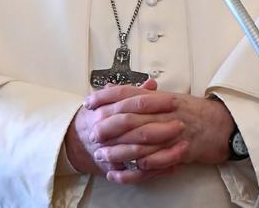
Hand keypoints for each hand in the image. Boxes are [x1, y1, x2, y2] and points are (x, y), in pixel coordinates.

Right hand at [65, 80, 180, 183]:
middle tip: (181, 124)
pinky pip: (137, 174)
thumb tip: (151, 84)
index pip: (132, 104)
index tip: (173, 101)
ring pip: (138, 154)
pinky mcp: (115, 170)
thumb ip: (131, 92)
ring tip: (183, 147)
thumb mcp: (109, 100)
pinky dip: (156, 171)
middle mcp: (106, 132)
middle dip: (161, 127)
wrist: (74, 141)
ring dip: (162, 151)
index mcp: (105, 110)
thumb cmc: (97, 117)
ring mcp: (109, 153)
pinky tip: (174, 166)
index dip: (154, 102)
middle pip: (136, 129)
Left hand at [86, 89, 234, 184]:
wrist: (223, 125)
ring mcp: (173, 131)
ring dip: (119, 150)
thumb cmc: (195, 113)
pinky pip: (156, 161)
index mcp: (161, 98)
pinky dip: (138, 168)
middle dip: (108, 125)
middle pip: (131, 116)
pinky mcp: (181, 151)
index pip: (129, 92)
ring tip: (102, 157)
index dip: (106, 96)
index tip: (88, 102)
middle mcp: (165, 112)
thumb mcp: (169, 99)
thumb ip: (145, 96)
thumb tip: (118, 90)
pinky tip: (123, 173)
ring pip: (141, 141)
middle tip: (92, 133)